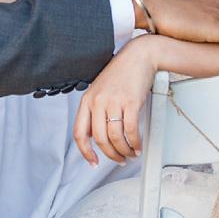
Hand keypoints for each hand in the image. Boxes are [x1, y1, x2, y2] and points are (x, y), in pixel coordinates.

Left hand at [74, 40, 154, 163]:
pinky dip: (135, 142)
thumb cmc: (121, 73)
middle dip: (111, 154)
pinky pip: (131, 129)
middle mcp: (98, 101)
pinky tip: (138, 145)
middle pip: (100, 138)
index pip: (79, 133)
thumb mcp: (100, 90)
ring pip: (115, 137)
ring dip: (124, 150)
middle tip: (119, 159)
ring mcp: (114, 101)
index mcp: (87, 100)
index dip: (85, 152)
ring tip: (130, 153)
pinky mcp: (131, 102)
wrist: (139, 56)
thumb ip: (95, 111)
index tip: (93, 162)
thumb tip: (96, 135)